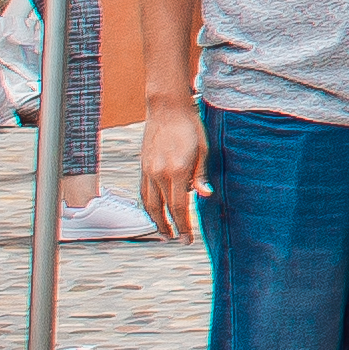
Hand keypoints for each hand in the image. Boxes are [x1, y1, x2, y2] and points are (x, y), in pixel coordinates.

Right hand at [137, 102, 208, 243]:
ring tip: (164, 233)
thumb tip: (205, 196)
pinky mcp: (142, 166)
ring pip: (148, 204)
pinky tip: (154, 212)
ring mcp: (147, 170)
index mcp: (176, 171)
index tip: (188, 239)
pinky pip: (143, 193)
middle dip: (170, 228)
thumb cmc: (191, 127)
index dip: (183, 225)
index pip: (179, 207)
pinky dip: (148, 206)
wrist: (167, 108)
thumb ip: (201, 175)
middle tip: (177, 241)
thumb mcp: (203, 150)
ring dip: (155, 220)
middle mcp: (158, 174)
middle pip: (162, 209)